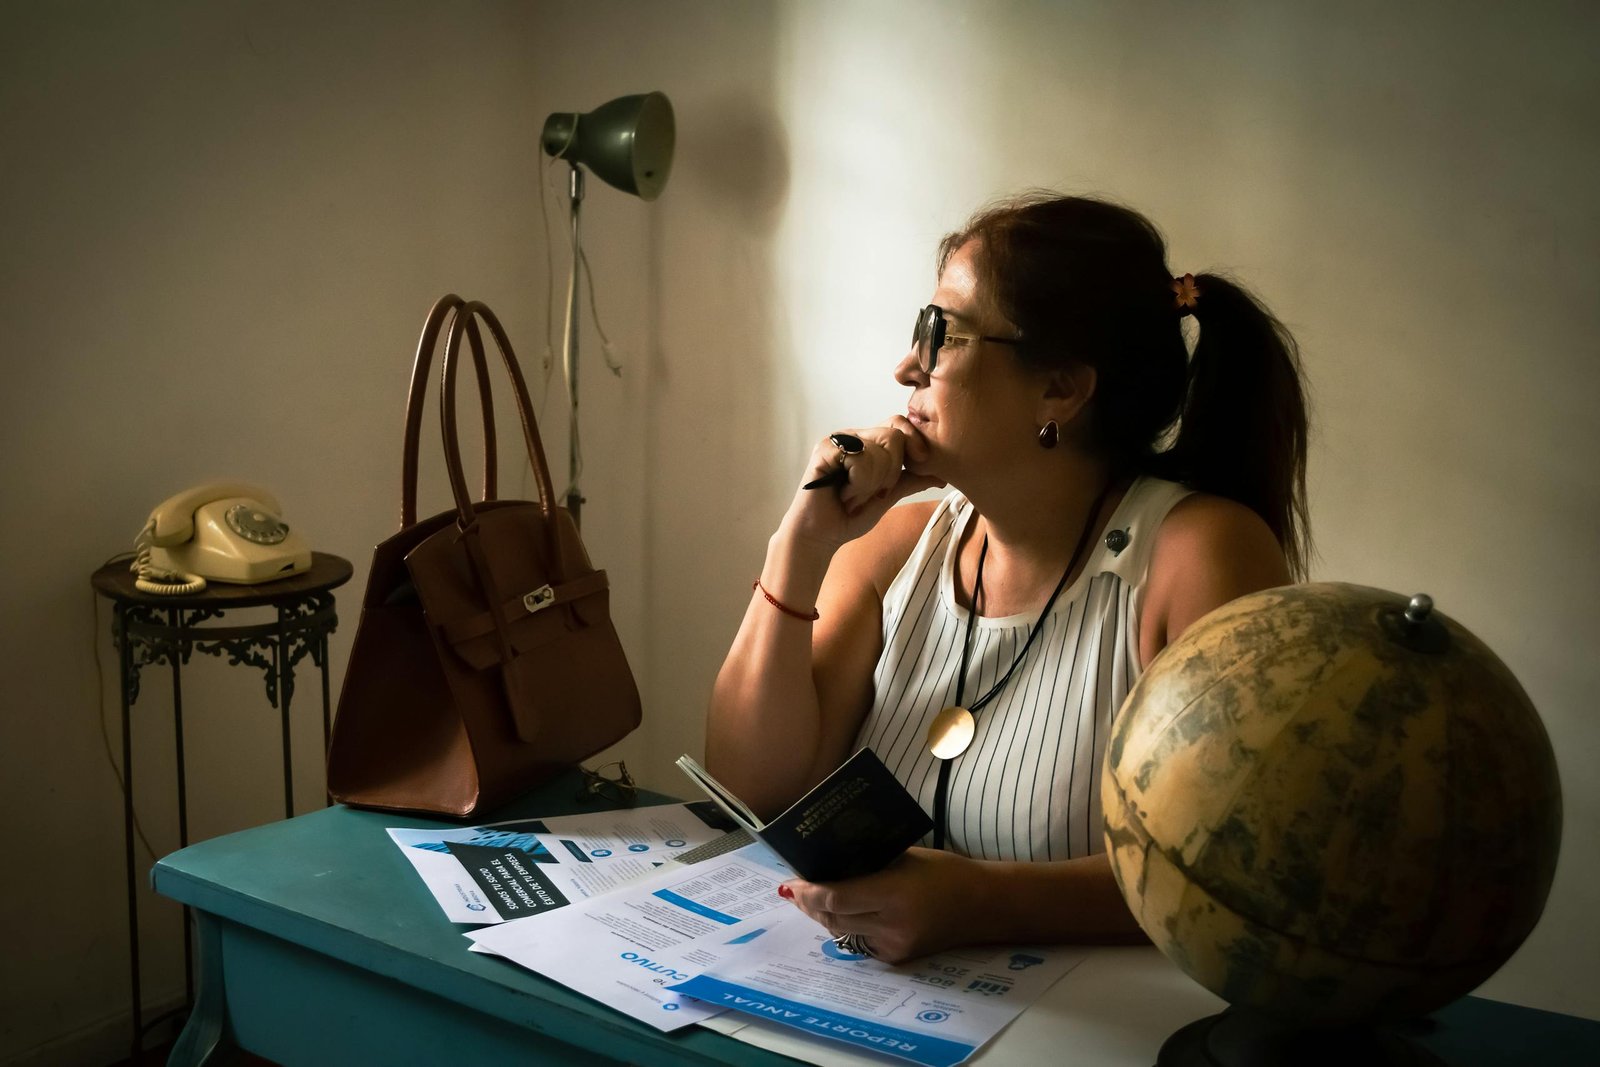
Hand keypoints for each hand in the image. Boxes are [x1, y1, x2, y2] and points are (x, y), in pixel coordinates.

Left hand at [779, 847, 976, 963]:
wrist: (983, 906)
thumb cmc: (945, 872)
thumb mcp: (905, 858)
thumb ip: (868, 865)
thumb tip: (828, 866)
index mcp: (894, 894)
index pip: (837, 898)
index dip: (809, 892)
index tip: (791, 882)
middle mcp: (891, 926)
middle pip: (833, 918)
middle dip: (809, 904)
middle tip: (794, 888)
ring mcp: (893, 947)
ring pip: (841, 933)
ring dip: (822, 916)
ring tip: (808, 898)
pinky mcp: (897, 958)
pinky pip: (858, 943)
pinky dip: (843, 926)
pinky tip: (836, 912)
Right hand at [786, 417, 942, 549]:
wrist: (821, 536)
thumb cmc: (850, 516)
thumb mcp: (889, 496)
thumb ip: (912, 481)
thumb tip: (943, 475)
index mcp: (868, 442)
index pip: (899, 424)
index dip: (914, 440)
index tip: (920, 463)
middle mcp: (853, 436)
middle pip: (894, 435)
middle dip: (893, 471)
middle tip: (875, 492)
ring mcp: (837, 440)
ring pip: (878, 450)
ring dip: (872, 483)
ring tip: (854, 495)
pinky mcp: (824, 449)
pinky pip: (859, 458)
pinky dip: (858, 484)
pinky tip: (843, 494)